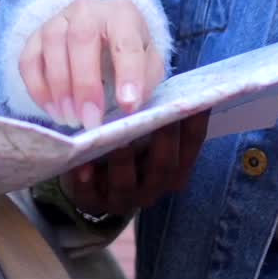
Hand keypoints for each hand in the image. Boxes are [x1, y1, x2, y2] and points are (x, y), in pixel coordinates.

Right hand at [20, 0, 163, 127]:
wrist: (100, 28)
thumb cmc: (126, 49)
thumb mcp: (149, 60)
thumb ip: (145, 79)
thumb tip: (129, 106)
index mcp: (122, 14)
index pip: (125, 41)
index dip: (128, 73)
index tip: (127, 104)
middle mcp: (87, 10)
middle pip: (81, 40)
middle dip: (85, 84)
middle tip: (90, 121)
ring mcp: (57, 20)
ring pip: (52, 46)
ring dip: (60, 88)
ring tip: (71, 119)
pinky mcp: (35, 36)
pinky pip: (29, 60)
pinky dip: (38, 89)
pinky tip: (53, 110)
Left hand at [60, 112, 208, 216]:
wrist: (94, 180)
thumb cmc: (128, 141)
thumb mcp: (146, 125)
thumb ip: (156, 107)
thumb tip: (167, 77)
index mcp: (174, 165)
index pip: (192, 143)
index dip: (195, 122)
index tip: (194, 99)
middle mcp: (154, 184)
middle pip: (165, 166)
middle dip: (163, 141)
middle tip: (157, 116)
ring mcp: (125, 197)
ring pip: (127, 184)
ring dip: (123, 162)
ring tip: (119, 142)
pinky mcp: (93, 201)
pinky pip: (91, 194)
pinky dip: (86, 181)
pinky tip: (82, 166)